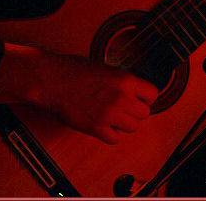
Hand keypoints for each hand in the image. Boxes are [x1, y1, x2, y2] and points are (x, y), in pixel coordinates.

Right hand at [0, 44, 157, 143]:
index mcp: (125, 80)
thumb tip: (135, 90)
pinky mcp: (96, 129)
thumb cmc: (74, 69)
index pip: (152, 94)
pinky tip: (105, 124)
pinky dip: (112, 133)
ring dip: (126, 122)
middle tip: (127, 106)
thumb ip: (122, 80)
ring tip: (115, 115)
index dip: (146, 95)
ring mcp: (109, 115)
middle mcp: (121, 99)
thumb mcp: (106, 68)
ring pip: (133, 128)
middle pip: (145, 113)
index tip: (140, 96)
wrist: (52, 80)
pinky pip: (115, 138)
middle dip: (137, 110)